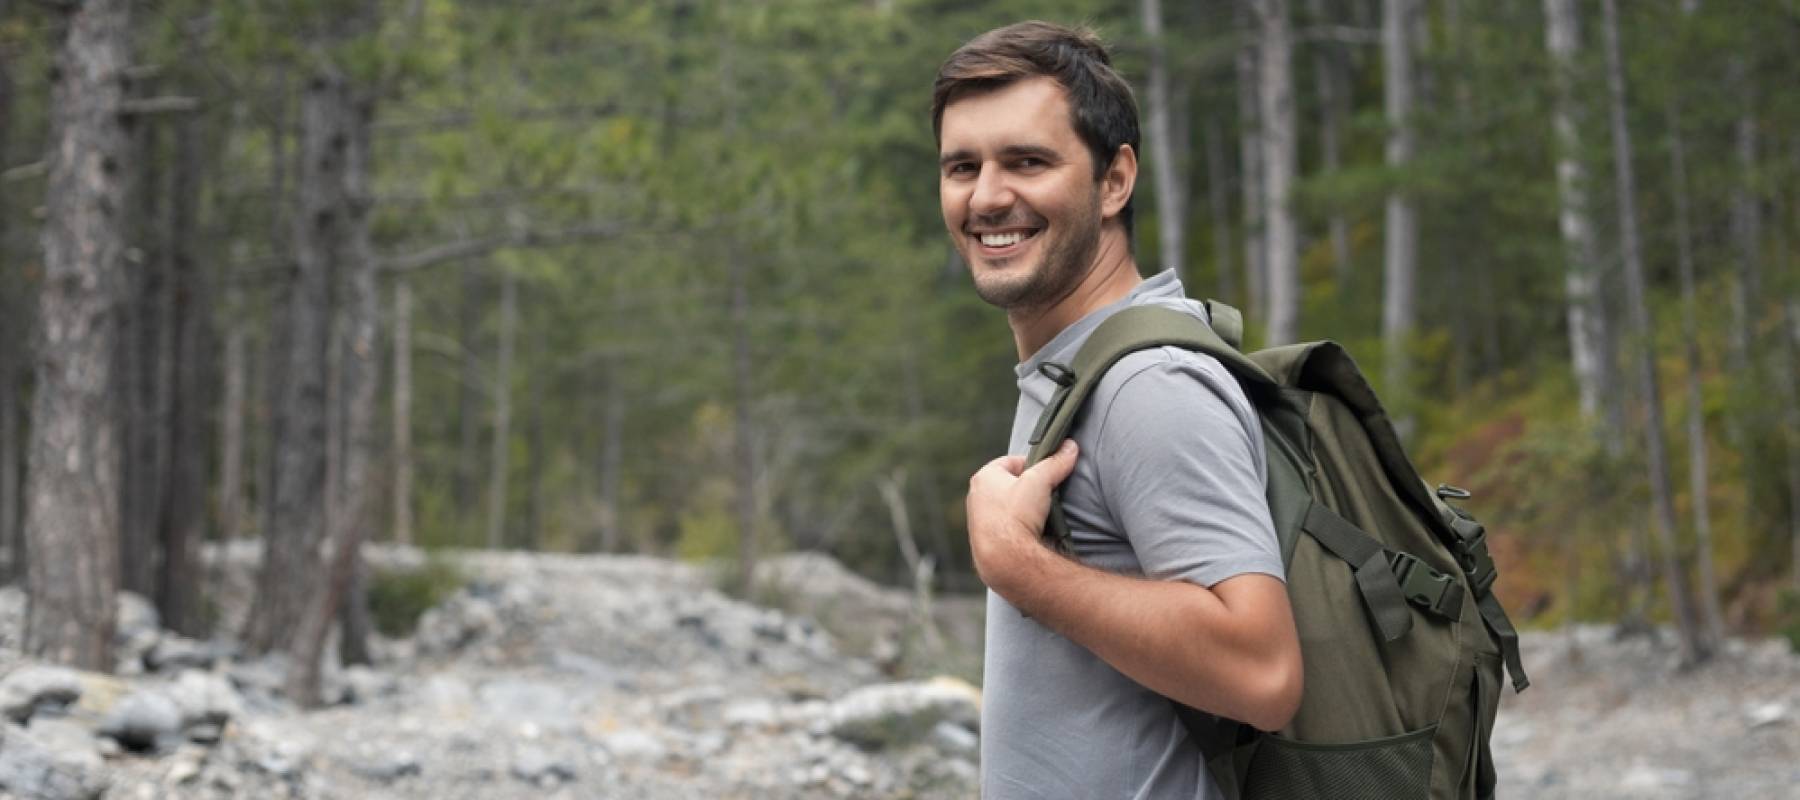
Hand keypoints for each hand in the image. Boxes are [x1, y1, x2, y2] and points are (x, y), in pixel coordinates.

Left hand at [965, 439, 1079, 595]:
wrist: (1005, 559)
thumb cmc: (1017, 515)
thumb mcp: (1041, 481)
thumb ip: (1056, 462)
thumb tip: (1071, 446)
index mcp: (984, 477)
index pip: (1012, 462)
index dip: (1033, 466)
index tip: (1047, 476)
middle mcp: (976, 496)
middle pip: (1009, 484)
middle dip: (1028, 489)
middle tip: (1045, 496)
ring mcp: (977, 520)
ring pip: (1006, 506)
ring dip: (1022, 509)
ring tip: (1039, 516)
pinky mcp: (983, 539)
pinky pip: (1003, 526)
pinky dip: (1016, 526)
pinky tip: (1028, 533)